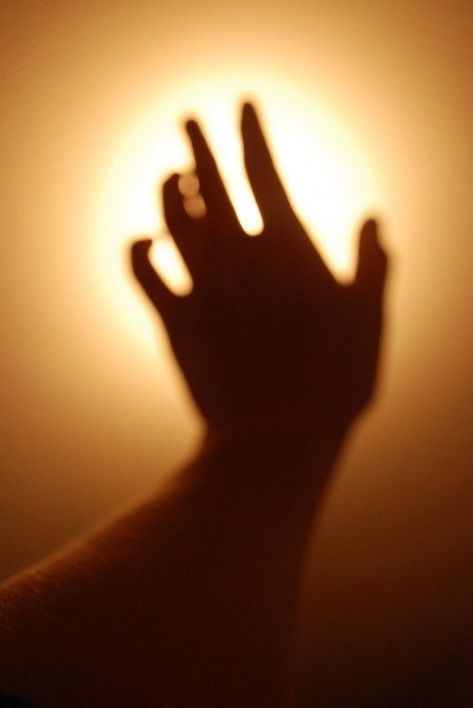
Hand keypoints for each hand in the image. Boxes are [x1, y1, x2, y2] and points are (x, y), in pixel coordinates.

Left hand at [131, 102, 387, 436]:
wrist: (274, 437)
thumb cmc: (332, 383)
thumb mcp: (368, 323)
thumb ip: (371, 267)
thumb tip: (373, 219)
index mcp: (286, 248)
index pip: (262, 171)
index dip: (251, 133)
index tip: (243, 105)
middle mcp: (237, 257)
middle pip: (208, 183)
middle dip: (197, 145)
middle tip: (186, 120)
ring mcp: (201, 286)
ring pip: (172, 220)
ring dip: (168, 191)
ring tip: (170, 175)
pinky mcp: (174, 320)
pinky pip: (142, 271)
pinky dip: (138, 248)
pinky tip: (142, 239)